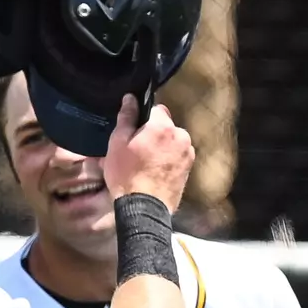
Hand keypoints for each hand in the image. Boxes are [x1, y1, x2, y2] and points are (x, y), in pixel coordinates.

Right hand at [104, 94, 193, 210]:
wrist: (144, 209)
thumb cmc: (127, 175)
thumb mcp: (118, 143)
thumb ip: (126, 117)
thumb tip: (130, 98)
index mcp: (163, 127)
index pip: (156, 110)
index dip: (143, 120)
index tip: (133, 132)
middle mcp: (181, 137)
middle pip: (166, 126)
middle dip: (154, 133)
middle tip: (137, 150)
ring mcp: (188, 154)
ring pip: (173, 142)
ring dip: (162, 147)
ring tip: (146, 164)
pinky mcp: (189, 169)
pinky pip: (177, 156)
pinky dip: (168, 160)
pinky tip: (155, 172)